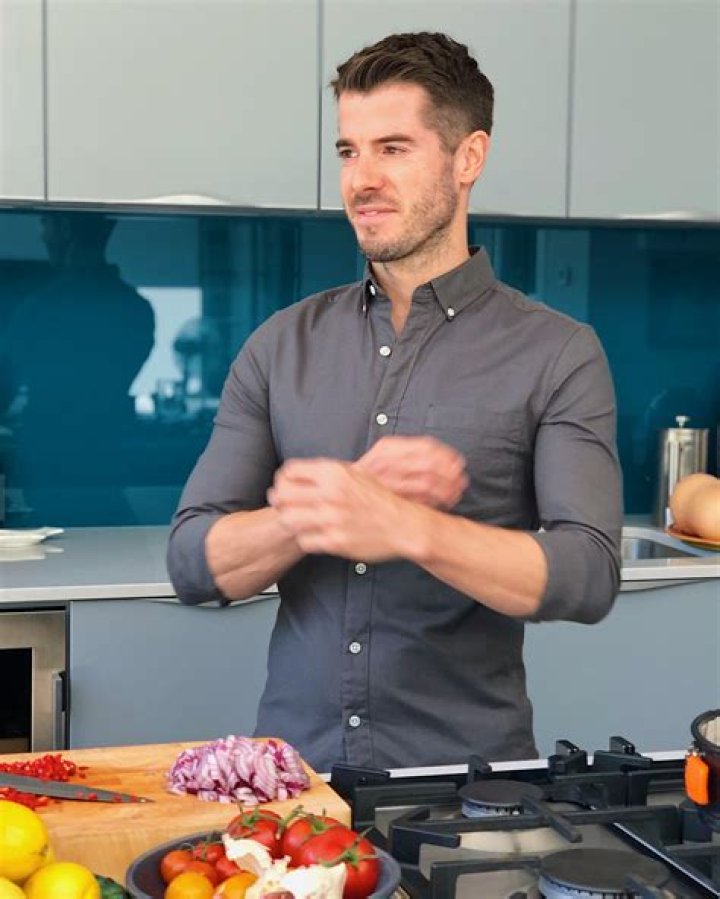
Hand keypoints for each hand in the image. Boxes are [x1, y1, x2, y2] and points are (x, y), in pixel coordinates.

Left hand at [267, 458, 411, 560]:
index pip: (289, 471)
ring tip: (297, 520)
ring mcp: (331, 519)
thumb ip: (328, 473)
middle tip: (284, 504)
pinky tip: (313, 534)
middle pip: (282, 495)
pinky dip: (305, 538)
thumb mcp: (356, 474)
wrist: (403, 525)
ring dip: (290, 520)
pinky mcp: (335, 541)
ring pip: (288, 519)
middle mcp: (330, 494)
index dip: (283, 479)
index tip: (286, 485)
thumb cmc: (380, 499)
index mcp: (334, 473)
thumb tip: (301, 474)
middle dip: (280, 500)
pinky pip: (304, 540)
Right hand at [354, 436, 467, 509]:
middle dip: (449, 473)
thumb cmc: (366, 477)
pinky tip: (443, 503)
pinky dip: (435, 502)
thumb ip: (408, 452)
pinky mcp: (389, 501)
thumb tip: (445, 458)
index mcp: (387, 448)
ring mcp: (388, 484)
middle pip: (429, 465)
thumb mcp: (381, 455)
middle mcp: (388, 464)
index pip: (425, 446)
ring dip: (446, 488)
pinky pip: (418, 501)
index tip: (457, 461)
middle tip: (460, 478)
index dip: (445, 454)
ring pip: (427, 483)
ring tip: (455, 491)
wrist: (337, 495)